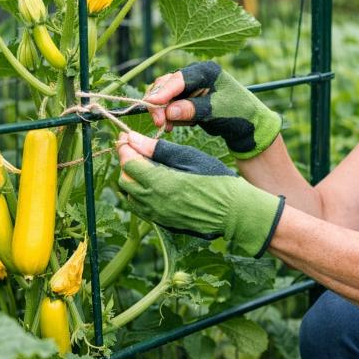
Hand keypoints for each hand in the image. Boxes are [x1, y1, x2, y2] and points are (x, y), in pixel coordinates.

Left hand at [116, 131, 284, 257]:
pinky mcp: (162, 221)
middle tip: (135, 148)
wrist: (232, 210)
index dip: (125, 148)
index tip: (127, 137)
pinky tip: (152, 182)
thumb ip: (157, 149)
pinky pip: (140, 207)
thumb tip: (133, 138)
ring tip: (144, 164)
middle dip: (126, 163)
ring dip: (131, 178)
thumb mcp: (187, 156)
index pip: (128, 164)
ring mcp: (157, 214)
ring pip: (130, 195)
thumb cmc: (215, 178)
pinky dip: (139, 193)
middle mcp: (153, 202)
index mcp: (160, 183)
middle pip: (125, 180)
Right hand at [144, 61, 280, 158]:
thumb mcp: (217, 111)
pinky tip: (171, 127)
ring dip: (162, 111)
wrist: (247, 126)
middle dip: (159, 103)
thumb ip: (193, 109)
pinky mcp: (187, 100)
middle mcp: (195, 75)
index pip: (179, 79)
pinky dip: (167, 116)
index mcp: (205, 71)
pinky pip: (169, 106)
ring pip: (165, 95)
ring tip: (166, 127)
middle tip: (158, 122)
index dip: (164, 91)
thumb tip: (169, 111)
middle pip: (167, 84)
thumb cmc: (238, 113)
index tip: (152, 104)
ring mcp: (189, 87)